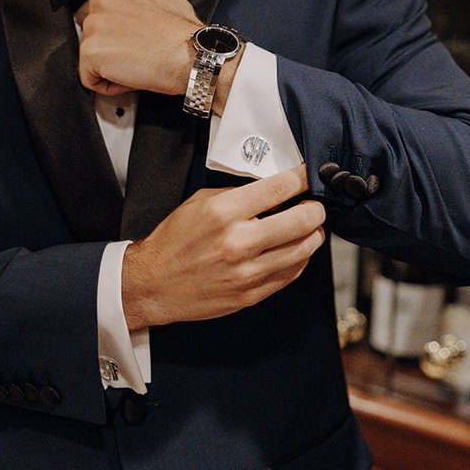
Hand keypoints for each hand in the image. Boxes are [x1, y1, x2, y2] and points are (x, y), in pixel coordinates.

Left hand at [76, 0, 199, 97]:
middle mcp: (100, 5)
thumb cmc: (183, 35)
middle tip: (133, 58)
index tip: (129, 44)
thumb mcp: (169, 4)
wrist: (190, 55)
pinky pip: (90, 79)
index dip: (114, 36)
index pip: (98, 17)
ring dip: (110, 69)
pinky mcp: (89, 53)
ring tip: (135, 68)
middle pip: (91, 37)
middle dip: (109, 51)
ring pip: (90, 58)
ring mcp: (92, 29)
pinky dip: (109, 86)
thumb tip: (151, 11)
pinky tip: (130, 78)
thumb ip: (147, 5)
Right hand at [121, 164, 325, 329]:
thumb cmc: (174, 241)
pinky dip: (300, 257)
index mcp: (224, 212)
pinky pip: (291, 273)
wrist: (153, 284)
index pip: (280, 188)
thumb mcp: (199, 202)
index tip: (309, 175)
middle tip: (316, 204)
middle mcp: (239, 242)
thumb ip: (237, 195)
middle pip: (302, 220)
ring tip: (311, 227)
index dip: (302, 178)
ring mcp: (248, 272)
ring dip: (314, 234)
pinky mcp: (252, 294)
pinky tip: (296, 248)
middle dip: (316, 208)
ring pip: (303, 249)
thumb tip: (272, 190)